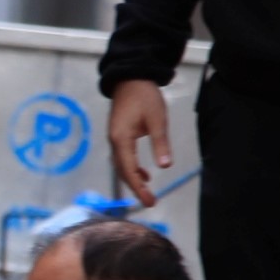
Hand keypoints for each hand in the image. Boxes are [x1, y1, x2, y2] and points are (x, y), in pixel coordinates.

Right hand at [106, 80, 171, 206]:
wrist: (130, 78)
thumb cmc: (145, 96)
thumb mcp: (157, 119)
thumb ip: (160, 143)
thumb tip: (166, 166)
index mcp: (121, 139)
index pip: (129, 170)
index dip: (138, 188)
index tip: (149, 201)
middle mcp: (114, 142)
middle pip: (123, 171)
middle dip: (136, 188)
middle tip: (151, 202)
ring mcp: (115, 139)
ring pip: (122, 166)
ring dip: (134, 179)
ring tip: (148, 192)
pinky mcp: (119, 135)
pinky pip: (123, 158)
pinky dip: (133, 168)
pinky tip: (145, 174)